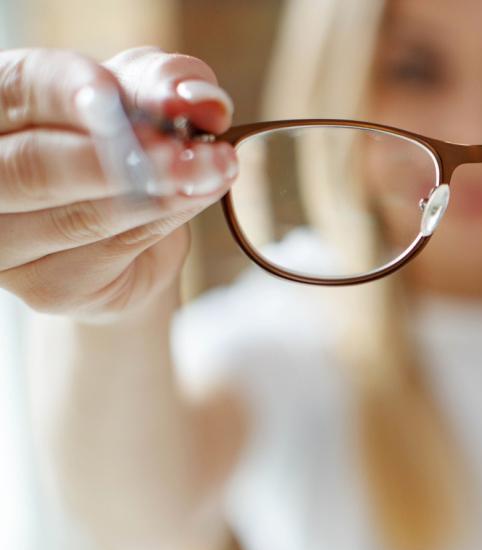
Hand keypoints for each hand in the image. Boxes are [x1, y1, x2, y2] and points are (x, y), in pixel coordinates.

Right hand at [0, 46, 237, 323]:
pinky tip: (194, 198)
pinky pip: (111, 251)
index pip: (18, 90)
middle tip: (188, 148)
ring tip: (213, 170)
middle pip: (35, 165)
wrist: (135, 237)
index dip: (67, 91)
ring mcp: (7, 242)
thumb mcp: (143, 97)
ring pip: (78, 217)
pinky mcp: (47, 287)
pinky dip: (161, 221)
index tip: (115, 92)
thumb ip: (160, 83)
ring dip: (157, 193)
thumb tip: (197, 97)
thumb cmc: (127, 146)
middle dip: (120, 154)